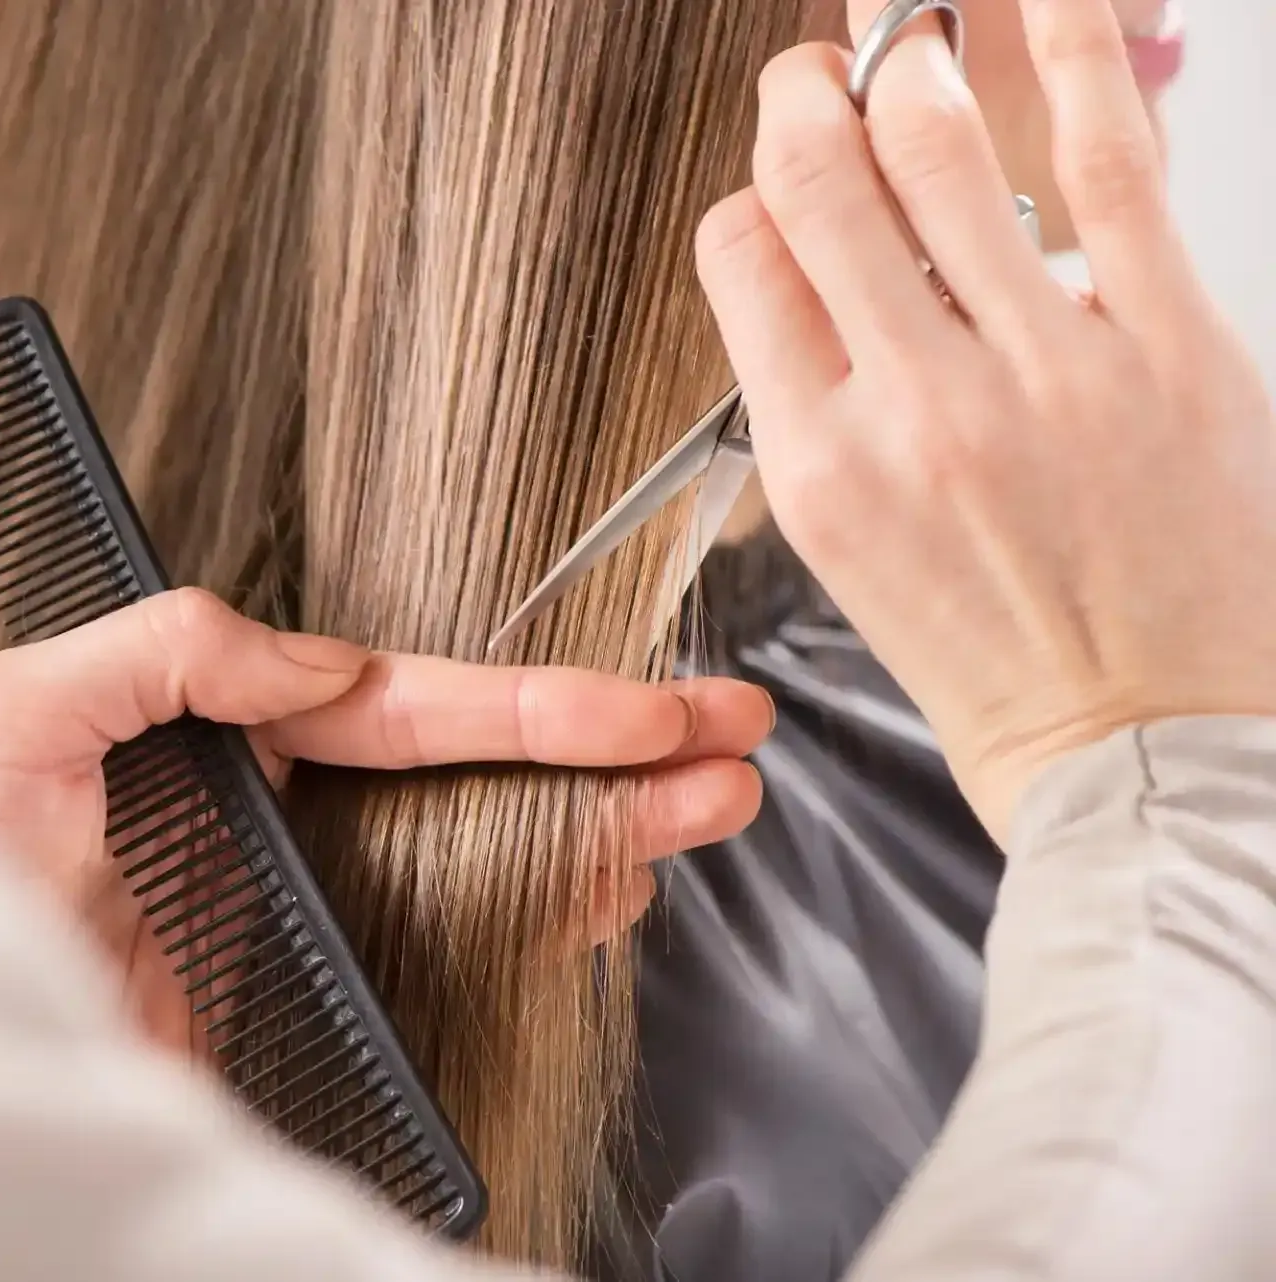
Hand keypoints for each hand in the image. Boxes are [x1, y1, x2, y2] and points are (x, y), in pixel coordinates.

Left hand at [0, 588, 772, 1056]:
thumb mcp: (17, 712)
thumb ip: (165, 651)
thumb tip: (319, 662)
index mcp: (223, 736)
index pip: (407, 708)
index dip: (532, 706)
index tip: (643, 706)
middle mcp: (279, 818)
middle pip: (477, 779)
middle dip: (611, 760)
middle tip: (731, 748)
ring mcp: (298, 912)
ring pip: (480, 859)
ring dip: (599, 833)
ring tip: (709, 813)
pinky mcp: (296, 1003)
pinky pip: (438, 957)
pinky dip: (531, 925)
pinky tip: (606, 897)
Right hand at [696, 0, 1275, 835]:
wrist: (1136, 757)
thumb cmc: (997, 664)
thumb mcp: (848, 555)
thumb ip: (816, 408)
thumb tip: (812, 272)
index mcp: (817, 465)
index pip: (742, 256)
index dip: (754, 190)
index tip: (780, 168)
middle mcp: (911, 409)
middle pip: (821, 179)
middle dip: (809, 90)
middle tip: (824, 64)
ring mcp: (1038, 373)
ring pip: (943, 147)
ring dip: (911, 56)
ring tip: (910, 30)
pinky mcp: (1162, 348)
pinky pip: (1106, 162)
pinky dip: (1069, 49)